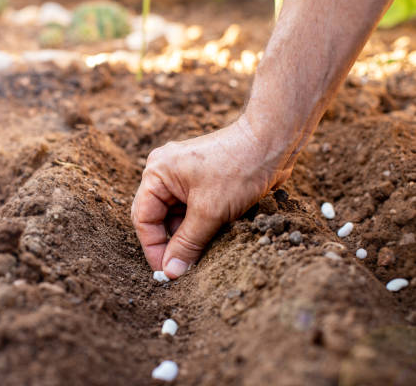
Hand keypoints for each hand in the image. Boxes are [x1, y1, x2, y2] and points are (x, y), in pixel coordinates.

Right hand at [131, 115, 292, 278]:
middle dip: (169, 243)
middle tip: (181, 269)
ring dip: (186, 236)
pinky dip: (197, 225)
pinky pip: (190, 209)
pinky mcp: (200, 180)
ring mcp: (182, 175)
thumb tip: (171, 272)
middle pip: (157, 217)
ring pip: (175, 216)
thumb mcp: (210, 212)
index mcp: (156, 173)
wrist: (272, 142)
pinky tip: (209, 238)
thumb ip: (187, 244)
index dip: (153, 248)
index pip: (143, 218)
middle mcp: (164, 172)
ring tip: (200, 254)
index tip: (167, 272)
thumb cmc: (238, 169)